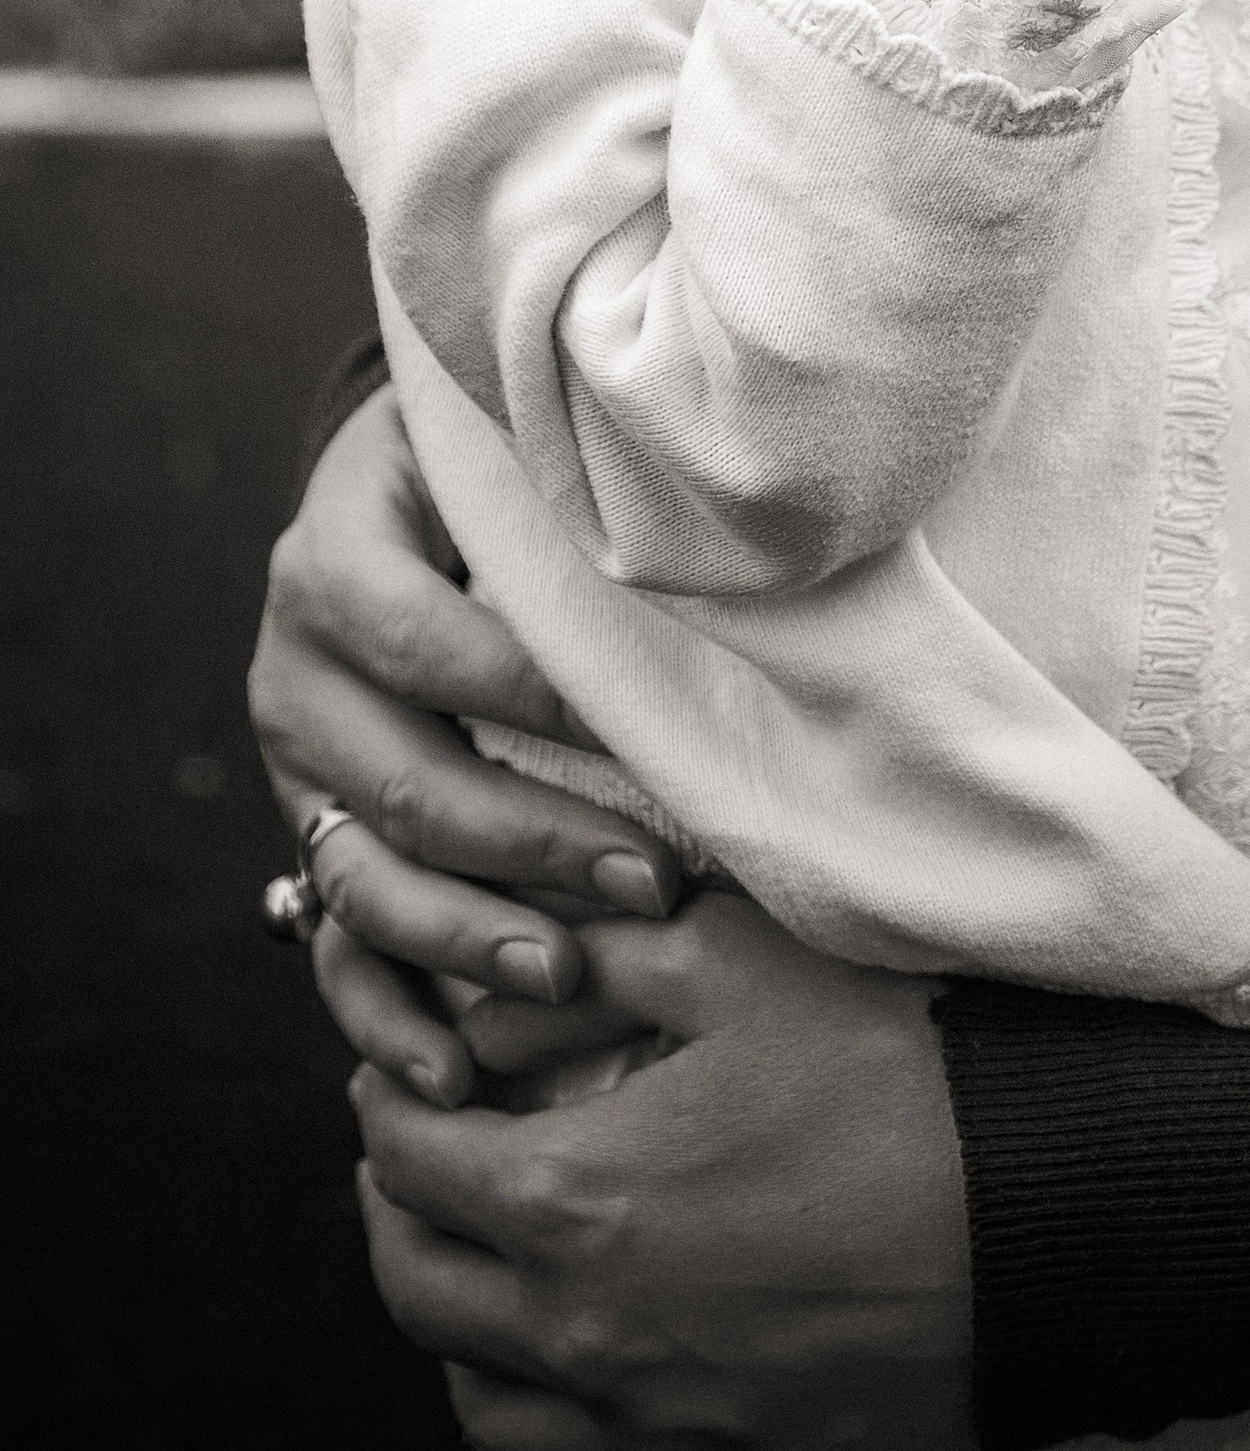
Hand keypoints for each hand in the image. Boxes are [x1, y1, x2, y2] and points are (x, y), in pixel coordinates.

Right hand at [250, 386, 684, 1107]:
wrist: (399, 480)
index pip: (422, 642)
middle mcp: (294, 669)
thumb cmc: (493, 458)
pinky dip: (389, 1015)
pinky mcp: (312, 832)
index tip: (644, 731)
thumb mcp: (506, 440)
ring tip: (570, 977)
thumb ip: (562, 489)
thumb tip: (692, 549)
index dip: (527, 692)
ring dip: (471, 940)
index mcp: (332, 560)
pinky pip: (334, 944)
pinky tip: (454, 1072)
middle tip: (649, 883)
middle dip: (532, 845)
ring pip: (365, 879)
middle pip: (404, 782)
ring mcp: (296, 765)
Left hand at [352, 893, 971, 1448]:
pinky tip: (559, 1341)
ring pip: (474, 1390)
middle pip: (416, 1285)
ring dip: (450, 1314)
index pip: (408, 1160)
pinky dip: (525, 1398)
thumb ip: (602, 965)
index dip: (386, 1102)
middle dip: (394, 1207)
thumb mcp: (742, 966)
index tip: (396, 1068)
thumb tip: (497, 1002)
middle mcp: (582, 1329)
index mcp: (573, 1201)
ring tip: (474, 1247)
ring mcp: (645, 1412)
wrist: (1034, 1220)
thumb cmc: (893, 1078)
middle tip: (410, 1151)